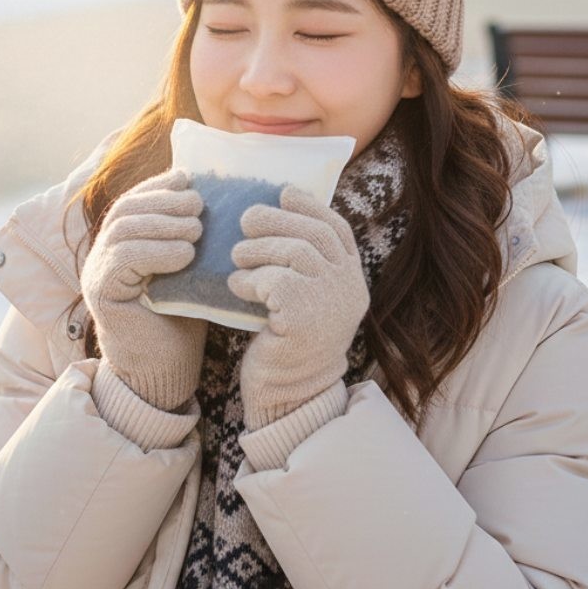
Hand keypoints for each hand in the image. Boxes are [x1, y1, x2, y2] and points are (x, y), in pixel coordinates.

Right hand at [80, 168, 206, 411]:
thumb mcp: (188, 269)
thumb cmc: (181, 320)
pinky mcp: (100, 293)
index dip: (159, 185)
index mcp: (120, 244)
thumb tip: (207, 194)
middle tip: (199, 204)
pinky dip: (157, 250)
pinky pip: (124, 258)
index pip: (133, 200)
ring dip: (164, 223)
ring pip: (124, 229)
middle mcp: (102, 254)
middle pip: (126, 209)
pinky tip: (185, 254)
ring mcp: (96, 273)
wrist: (164, 371)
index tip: (189, 178)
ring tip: (197, 229)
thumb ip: (187, 237)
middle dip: (164, 200)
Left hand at [229, 184, 368, 429]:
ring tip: (236, 257)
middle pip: (314, 234)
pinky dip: (250, 279)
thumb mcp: (305, 298)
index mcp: (351, 280)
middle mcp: (349, 288)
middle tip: (245, 220)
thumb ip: (302, 265)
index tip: (284, 192)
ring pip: (295, 252)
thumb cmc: (288, 343)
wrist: (289, 396)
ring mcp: (332, 303)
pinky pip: (275, 280)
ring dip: (257, 249)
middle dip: (276, 220)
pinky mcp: (306, 318)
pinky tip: (236, 287)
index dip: (311, 206)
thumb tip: (271, 216)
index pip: (338, 229)